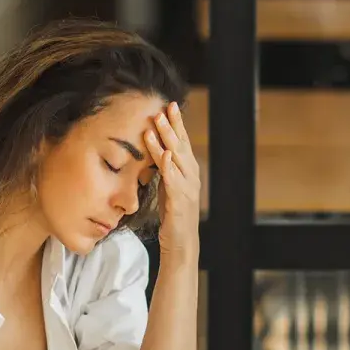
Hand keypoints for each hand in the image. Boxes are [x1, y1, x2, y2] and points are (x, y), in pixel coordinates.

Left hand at [144, 101, 200, 260]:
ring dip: (167, 140)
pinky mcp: (181, 202)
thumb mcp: (168, 187)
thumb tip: (157, 151)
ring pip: (177, 159)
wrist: (181, 244)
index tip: (169, 106)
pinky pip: (175, 181)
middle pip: (181, 146)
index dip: (176, 124)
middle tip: (163, 108)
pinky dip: (170, 167)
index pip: (181, 143)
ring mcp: (188, 189)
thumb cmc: (173, 216)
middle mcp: (192, 177)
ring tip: (158, 124)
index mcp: (188, 172)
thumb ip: (166, 170)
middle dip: (172, 126)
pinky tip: (165, 155)